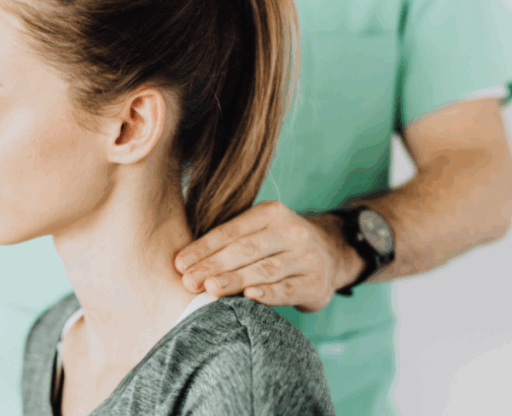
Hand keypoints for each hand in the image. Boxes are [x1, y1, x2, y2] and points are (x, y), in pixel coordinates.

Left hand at [173, 201, 364, 312]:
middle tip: (189, 281)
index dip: (204, 247)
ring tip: (210, 290)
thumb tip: (183, 261)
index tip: (180, 263)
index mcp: (272, 213)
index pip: (232, 231)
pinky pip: (288, 289)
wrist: (331, 254)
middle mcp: (291, 232)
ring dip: (235, 280)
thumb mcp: (260, 231)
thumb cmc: (277, 245)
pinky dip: (269, 294)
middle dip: (214, 266)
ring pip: (265, 269)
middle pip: (246, 250)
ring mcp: (306, 257)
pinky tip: (249, 298)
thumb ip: (230, 240)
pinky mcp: (315, 283)